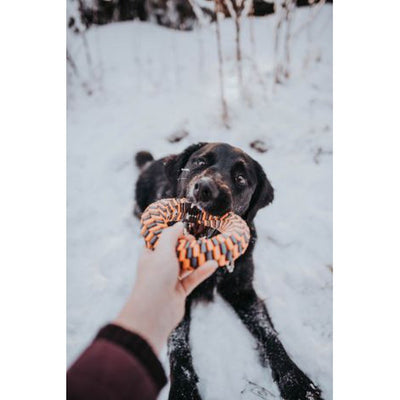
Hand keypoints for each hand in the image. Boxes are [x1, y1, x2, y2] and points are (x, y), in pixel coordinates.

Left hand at [114, 222, 217, 353]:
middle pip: (176, 251)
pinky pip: (193, 278)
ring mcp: (170, 278)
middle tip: (198, 241)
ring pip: (186, 264)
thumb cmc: (154, 279)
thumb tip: (179, 224)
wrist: (154, 313)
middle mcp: (159, 265)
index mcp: (150, 255)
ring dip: (198, 258)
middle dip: (188, 245)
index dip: (173, 233)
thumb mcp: (162, 251)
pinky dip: (202, 271)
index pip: (161, 239)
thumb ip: (171, 235)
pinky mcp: (180, 290)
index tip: (185, 230)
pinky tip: (212, 264)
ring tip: (210, 250)